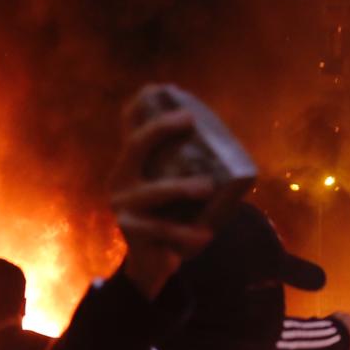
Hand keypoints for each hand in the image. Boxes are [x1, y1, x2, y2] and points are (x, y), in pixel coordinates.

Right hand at [110, 87, 215, 299]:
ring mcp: (124, 206)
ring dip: (180, 187)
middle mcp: (121, 179)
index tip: (161, 86)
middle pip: (135, 145)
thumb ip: (186, 167)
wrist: (152, 263)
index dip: (141, 105)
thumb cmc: (170, 217)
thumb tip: (227, 142)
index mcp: (133, 164)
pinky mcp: (133, 233)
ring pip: (152, 192)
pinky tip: (204, 237)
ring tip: (206, 187)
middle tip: (189, 119)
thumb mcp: (174, 188)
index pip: (130, 126)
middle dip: (160, 128)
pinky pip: (163, 230)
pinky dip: (186, 235)